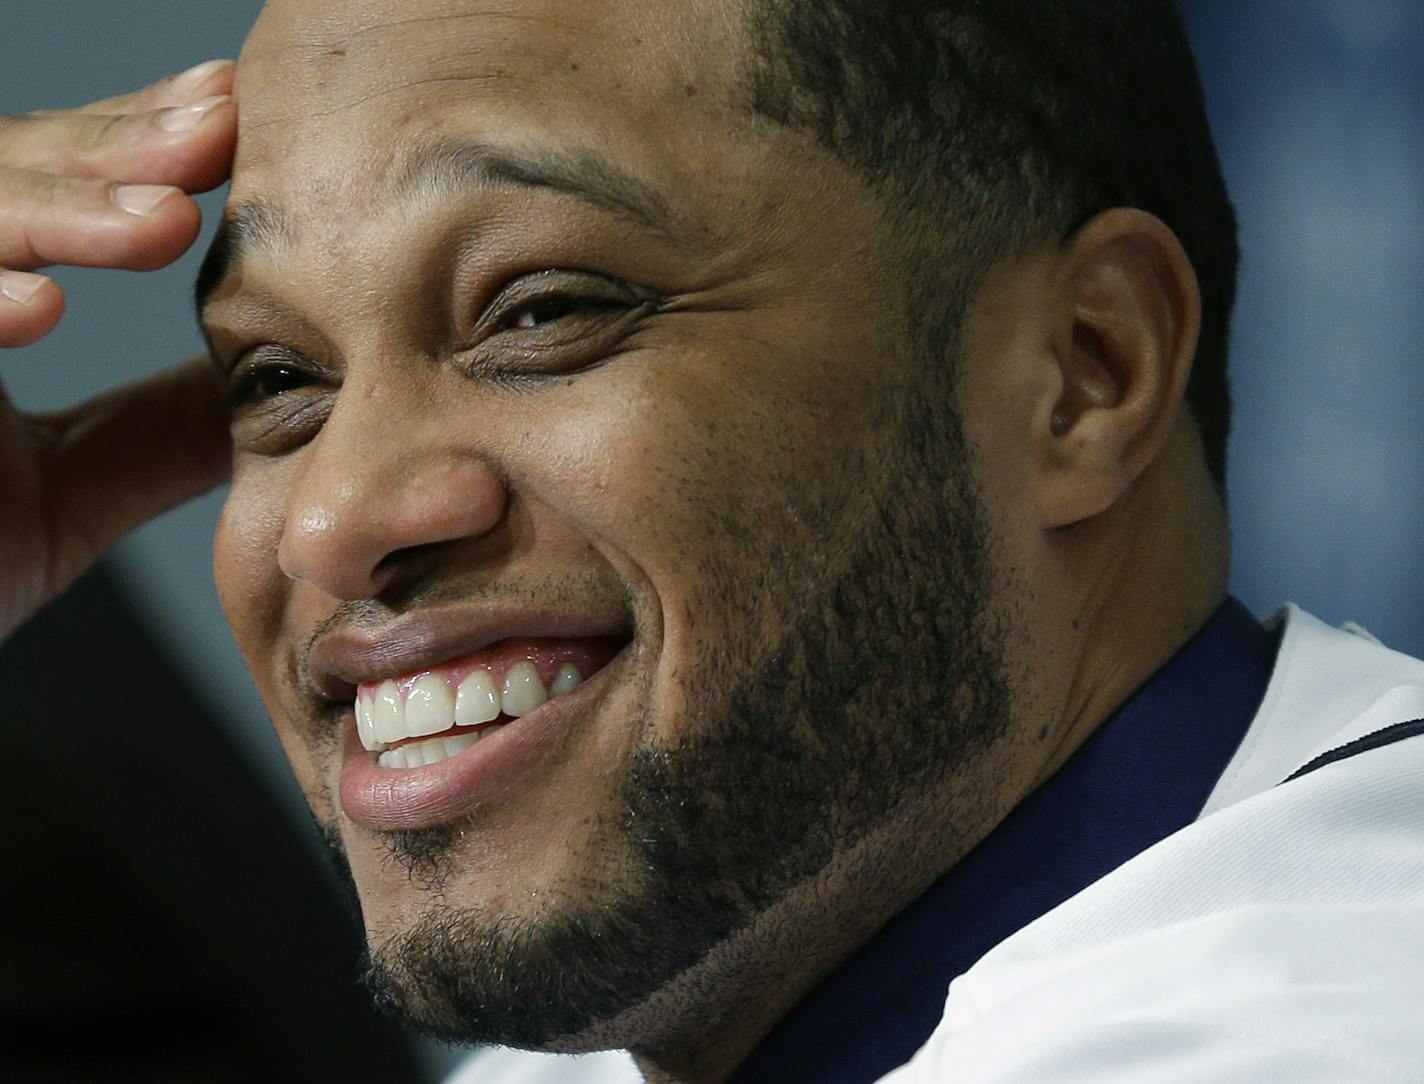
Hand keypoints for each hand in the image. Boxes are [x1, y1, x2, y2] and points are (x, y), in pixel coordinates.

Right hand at [0, 61, 238, 640]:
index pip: (49, 190)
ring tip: (166, 222)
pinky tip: (38, 310)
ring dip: (56, 211)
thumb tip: (287, 384)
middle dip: (113, 146)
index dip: (133, 146)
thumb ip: (162, 433)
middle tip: (221, 131)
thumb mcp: (69, 491)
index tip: (233, 122)